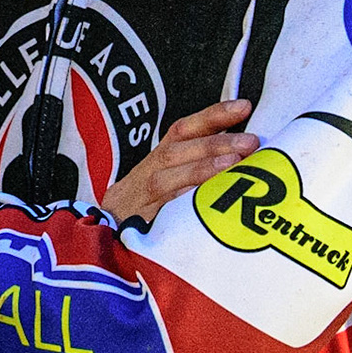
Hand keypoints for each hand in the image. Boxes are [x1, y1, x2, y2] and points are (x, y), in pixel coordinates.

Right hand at [100, 100, 257, 225]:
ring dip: (199, 170)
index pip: (181, 132)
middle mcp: (143, 179)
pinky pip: (157, 217)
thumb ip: (194, 173)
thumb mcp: (166, 190)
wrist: (100, 246)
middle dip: (214, 144)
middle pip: (174, 152)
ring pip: (163, 181)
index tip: (244, 106)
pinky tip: (206, 206)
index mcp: (154, 165)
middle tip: (251, 142)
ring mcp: (136, 205)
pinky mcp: (134, 232)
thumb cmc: (145, 218)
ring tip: (234, 165)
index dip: (211, 116)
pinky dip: (180, 209)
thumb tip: (245, 158)